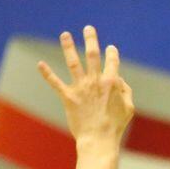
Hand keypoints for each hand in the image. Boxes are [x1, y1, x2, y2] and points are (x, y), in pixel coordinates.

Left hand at [37, 25, 133, 142]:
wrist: (98, 140)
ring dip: (68, 47)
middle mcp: (95, 81)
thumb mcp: (129, 108)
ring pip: (73, 63)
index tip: (110, 49)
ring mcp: (81, 88)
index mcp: (112, 83)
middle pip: (92, 55)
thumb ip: (126, 91)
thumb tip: (119, 79)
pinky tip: (40, 64)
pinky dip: (47, 73)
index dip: (112, 54)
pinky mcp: (68, 97)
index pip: (112, 62)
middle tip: (88, 28)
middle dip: (91, 40)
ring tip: (65, 34)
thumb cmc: (116, 126)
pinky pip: (55, 82)